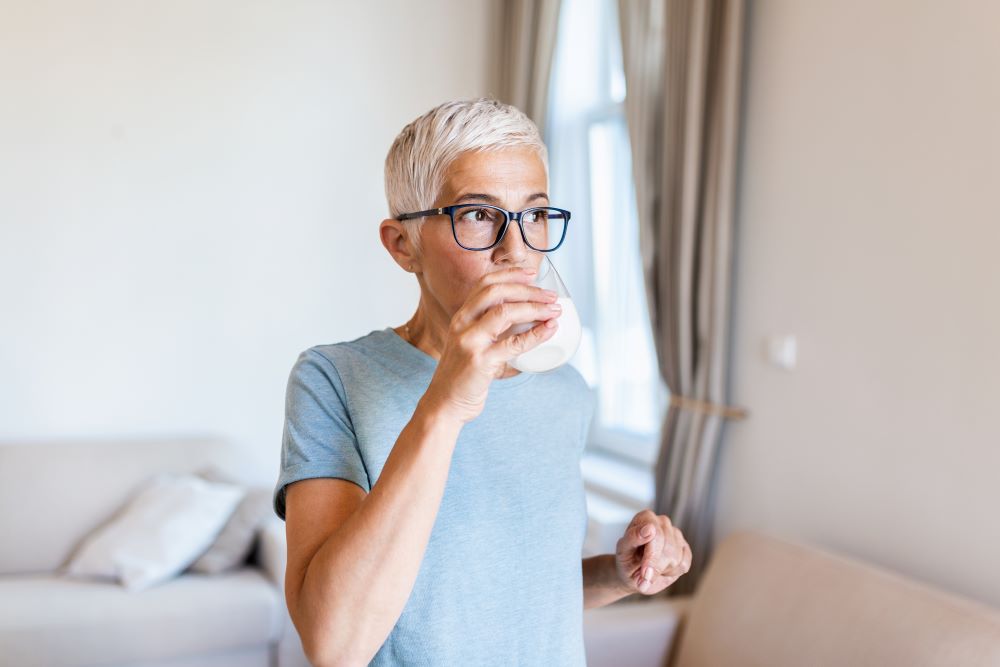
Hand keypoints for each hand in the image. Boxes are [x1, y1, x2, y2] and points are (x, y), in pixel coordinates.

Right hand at [421, 266, 561, 423]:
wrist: (445, 404)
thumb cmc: (463, 375)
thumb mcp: (469, 343)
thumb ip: (488, 329)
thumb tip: (524, 319)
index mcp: (461, 316)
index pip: (485, 284)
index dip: (510, 274)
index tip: (532, 274)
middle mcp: (462, 324)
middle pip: (496, 292)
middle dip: (528, 290)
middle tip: (550, 296)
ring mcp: (470, 341)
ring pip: (505, 313)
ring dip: (535, 308)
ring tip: (554, 311)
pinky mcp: (480, 361)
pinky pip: (513, 343)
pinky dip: (535, 334)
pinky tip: (549, 330)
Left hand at [614, 510, 690, 594]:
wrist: (633, 574)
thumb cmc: (626, 560)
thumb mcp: (622, 551)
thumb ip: (633, 537)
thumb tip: (649, 529)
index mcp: (645, 517)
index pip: (656, 534)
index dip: (652, 556)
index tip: (645, 572)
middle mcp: (662, 522)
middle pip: (668, 548)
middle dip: (656, 567)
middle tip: (644, 577)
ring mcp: (675, 534)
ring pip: (676, 558)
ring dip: (661, 570)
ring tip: (650, 570)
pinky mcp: (685, 548)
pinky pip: (684, 564)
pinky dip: (672, 573)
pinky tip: (661, 569)